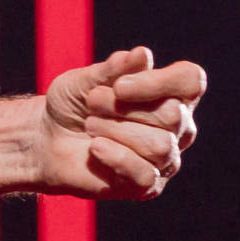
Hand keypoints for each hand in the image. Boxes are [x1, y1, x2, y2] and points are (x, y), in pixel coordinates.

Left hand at [39, 46, 204, 199]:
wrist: (48, 138)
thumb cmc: (74, 104)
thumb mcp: (86, 79)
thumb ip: (114, 69)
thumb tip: (143, 55)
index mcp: (171, 94)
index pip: (191, 81)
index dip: (158, 81)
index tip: (119, 85)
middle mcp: (178, 127)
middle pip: (172, 114)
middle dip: (123, 107)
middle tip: (92, 103)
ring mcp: (165, 158)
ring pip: (159, 145)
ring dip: (115, 130)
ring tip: (90, 125)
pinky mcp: (147, 185)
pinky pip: (146, 174)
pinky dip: (116, 157)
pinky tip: (95, 148)